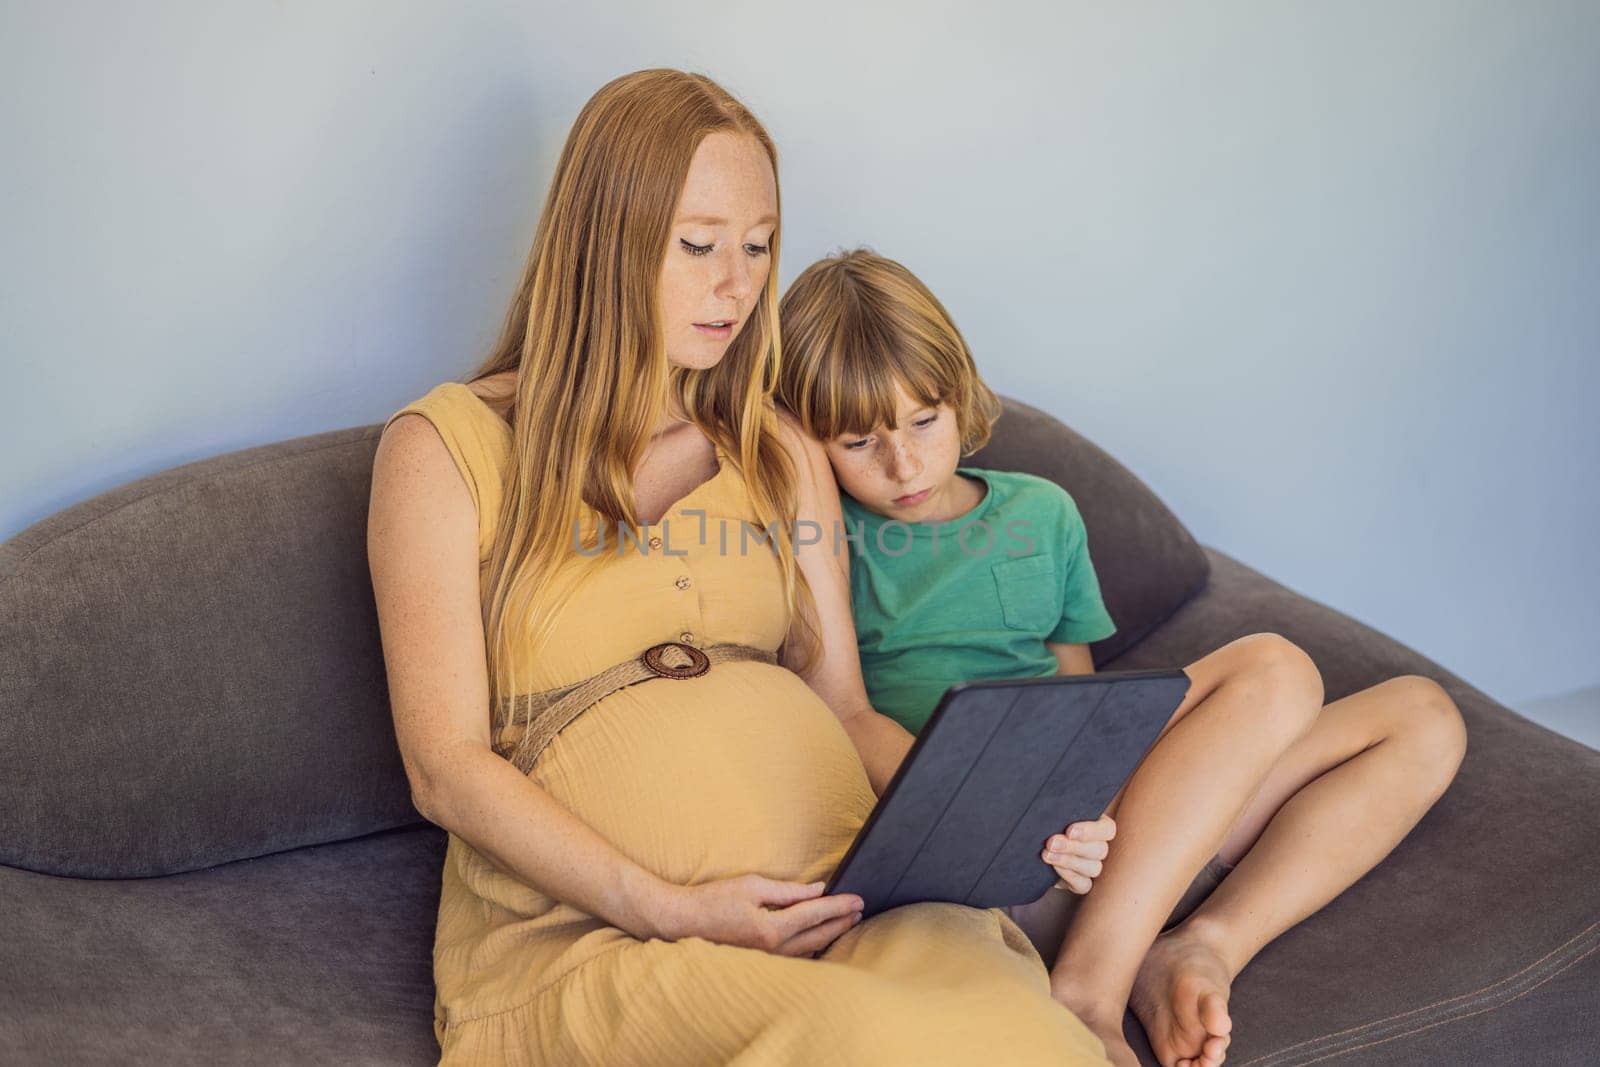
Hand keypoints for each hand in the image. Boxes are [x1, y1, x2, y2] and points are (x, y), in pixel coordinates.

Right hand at [650, 873, 864, 956]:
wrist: (683, 921)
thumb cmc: (714, 900)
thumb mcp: (752, 885)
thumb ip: (788, 891)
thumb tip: (817, 890)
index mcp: (772, 929)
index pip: (815, 915)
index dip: (839, 906)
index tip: (858, 898)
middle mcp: (773, 949)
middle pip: (818, 936)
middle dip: (841, 922)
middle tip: (859, 909)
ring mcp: (766, 958)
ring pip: (809, 949)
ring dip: (830, 935)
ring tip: (847, 922)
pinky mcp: (760, 959)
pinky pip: (795, 954)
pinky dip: (812, 944)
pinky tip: (819, 937)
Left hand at [1041, 814, 1114, 893]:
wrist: (1036, 846)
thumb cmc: (1050, 824)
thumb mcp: (1057, 815)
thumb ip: (1062, 812)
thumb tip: (1055, 810)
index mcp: (1099, 826)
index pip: (1107, 829)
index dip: (1090, 831)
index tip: (1069, 831)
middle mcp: (1100, 847)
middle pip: (1100, 850)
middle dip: (1073, 847)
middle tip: (1052, 842)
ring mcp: (1092, 866)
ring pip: (1093, 868)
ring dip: (1069, 861)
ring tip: (1047, 854)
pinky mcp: (1082, 883)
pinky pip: (1084, 884)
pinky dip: (1069, 877)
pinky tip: (1053, 868)